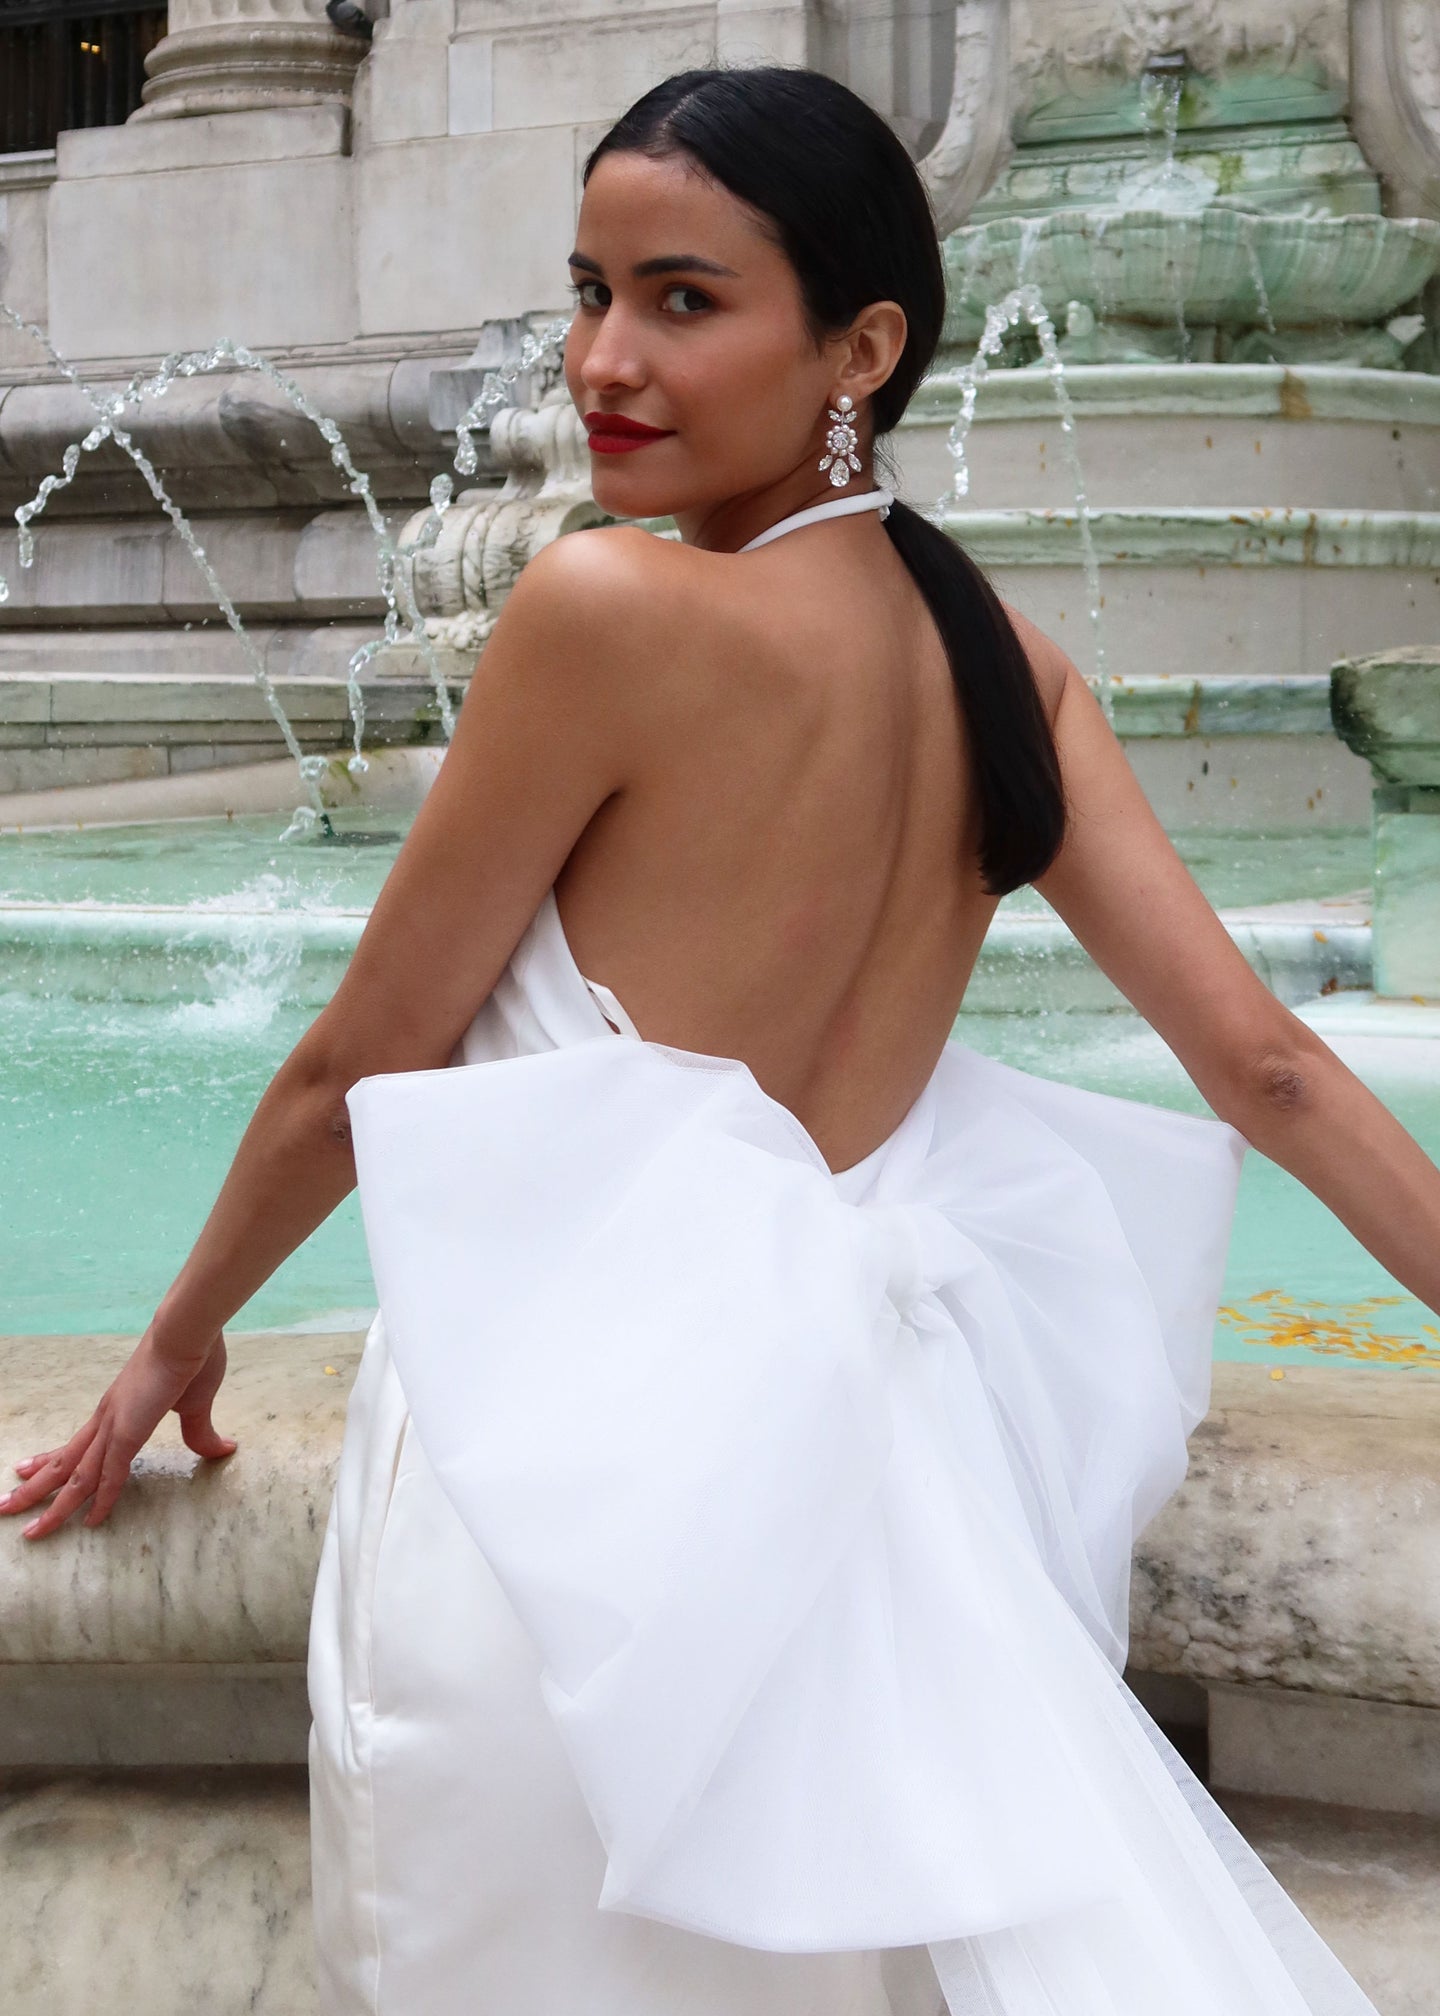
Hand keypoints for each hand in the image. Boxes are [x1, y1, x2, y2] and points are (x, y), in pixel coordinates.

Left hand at [0, 1327, 236, 1540]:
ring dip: (52, 1504)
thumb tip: (222, 1449)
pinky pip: (110, 1474)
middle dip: (34, 1488)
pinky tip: (91, 1520)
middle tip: (5, 1508)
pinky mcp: (128, 1432)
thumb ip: (199, 1432)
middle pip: (63, 1462)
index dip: (50, 1460)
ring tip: (29, 1530)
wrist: (186, 1332)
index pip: (77, 1443)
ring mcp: (114, 1425)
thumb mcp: (196, 1404)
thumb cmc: (191, 1357)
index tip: (25, 1472)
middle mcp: (107, 1419)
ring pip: (76, 1475)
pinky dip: (101, 1499)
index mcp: (117, 1410)